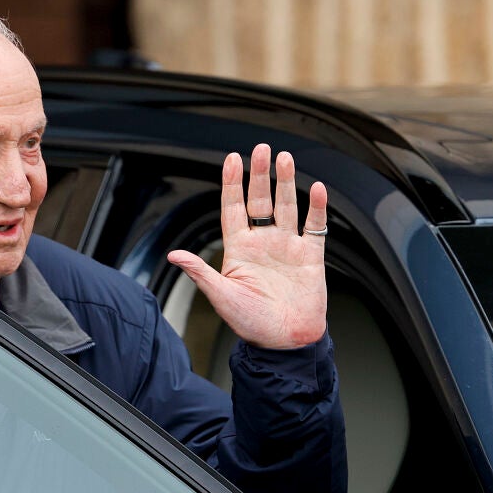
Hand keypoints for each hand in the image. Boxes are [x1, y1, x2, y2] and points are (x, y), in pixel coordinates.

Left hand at [167, 144, 327, 348]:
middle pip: (260, 200)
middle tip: (261, 149)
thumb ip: (201, 272)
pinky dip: (318, 207)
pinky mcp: (310, 257)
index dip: (232, 183)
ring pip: (287, 206)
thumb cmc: (251, 324)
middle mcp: (263, 243)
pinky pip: (315, 226)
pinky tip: (318, 189)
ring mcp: (287, 247)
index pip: (233, 209)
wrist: (285, 343)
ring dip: (286, 182)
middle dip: (259, 174)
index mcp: (239, 250)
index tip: (231, 158)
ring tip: (285, 158)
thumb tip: (174, 254)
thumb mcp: (222, 297)